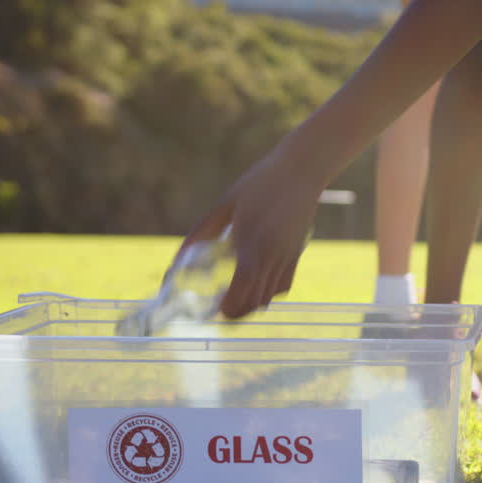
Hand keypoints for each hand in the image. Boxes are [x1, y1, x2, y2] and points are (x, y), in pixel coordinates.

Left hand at [181, 145, 323, 317]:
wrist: (302, 170)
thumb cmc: (260, 182)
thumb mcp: (225, 204)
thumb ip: (202, 233)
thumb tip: (179, 258)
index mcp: (250, 241)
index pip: (241, 289)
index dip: (226, 307)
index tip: (211, 310)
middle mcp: (271, 254)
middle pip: (255, 301)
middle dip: (235, 313)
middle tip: (216, 309)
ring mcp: (287, 256)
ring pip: (268, 298)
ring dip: (249, 304)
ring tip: (232, 299)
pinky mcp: (296, 254)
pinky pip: (282, 286)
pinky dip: (267, 293)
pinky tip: (255, 285)